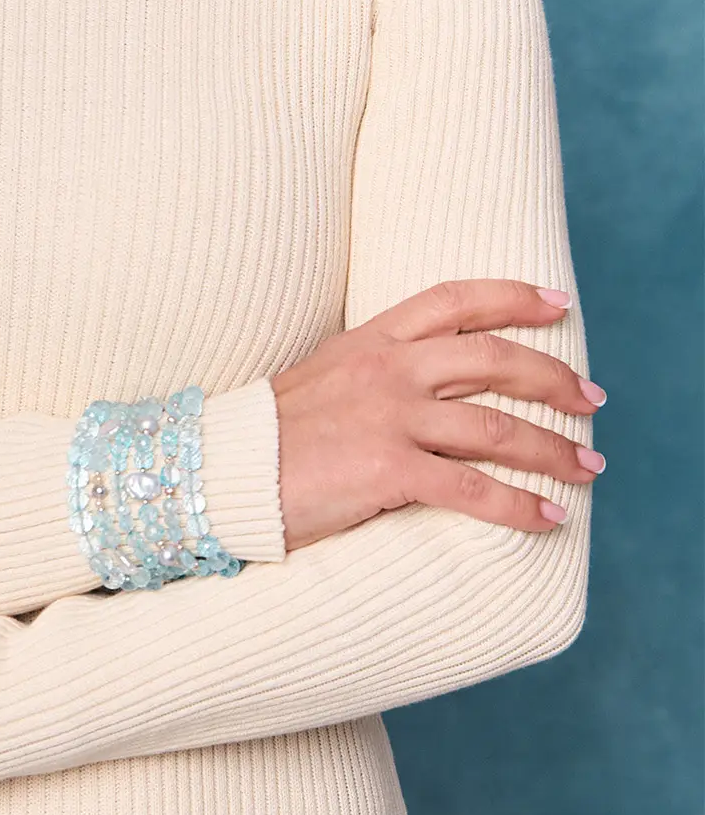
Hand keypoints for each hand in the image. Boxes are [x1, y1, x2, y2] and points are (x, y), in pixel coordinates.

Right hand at [271, 278, 605, 550]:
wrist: (223, 469)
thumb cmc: (271, 431)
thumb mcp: (324, 376)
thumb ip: (376, 370)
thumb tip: (428, 381)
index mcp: (372, 340)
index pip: (454, 301)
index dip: (512, 297)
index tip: (559, 302)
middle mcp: (388, 370)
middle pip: (492, 359)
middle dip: (554, 377)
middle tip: (592, 397)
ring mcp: (389, 418)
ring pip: (496, 426)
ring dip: (553, 448)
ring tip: (589, 465)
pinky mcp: (387, 471)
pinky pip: (473, 490)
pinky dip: (520, 506)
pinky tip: (549, 517)